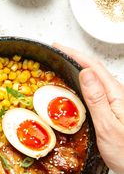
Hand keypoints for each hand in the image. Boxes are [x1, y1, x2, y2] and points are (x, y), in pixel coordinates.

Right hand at [53, 43, 123, 173]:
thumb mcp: (107, 126)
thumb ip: (97, 99)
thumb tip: (85, 73)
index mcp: (115, 94)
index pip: (92, 67)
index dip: (74, 54)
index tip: (57, 47)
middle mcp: (117, 94)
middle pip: (94, 69)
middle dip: (74, 57)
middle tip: (57, 54)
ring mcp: (116, 101)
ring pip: (95, 78)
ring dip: (78, 68)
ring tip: (63, 65)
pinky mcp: (113, 109)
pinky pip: (96, 90)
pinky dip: (83, 83)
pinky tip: (76, 87)